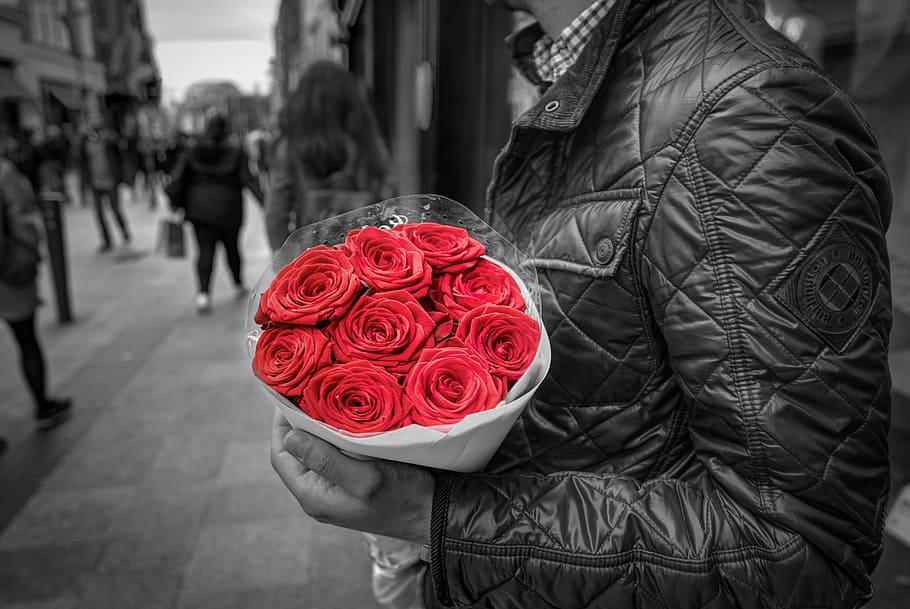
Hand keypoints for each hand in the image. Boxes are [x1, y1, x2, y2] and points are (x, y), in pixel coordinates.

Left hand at [270, 407, 434, 543]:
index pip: (281, 457)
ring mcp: (336, 488)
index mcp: (315, 496)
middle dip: (299, 424)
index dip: (282, 427)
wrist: (435, 513)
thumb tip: (291, 437)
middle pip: (296, 453)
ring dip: (317, 429)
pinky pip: (334, 455)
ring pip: (315, 452)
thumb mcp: (365, 477)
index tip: (288, 397)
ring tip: (326, 401)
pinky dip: (335, 436)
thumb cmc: (403, 497)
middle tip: (309, 393)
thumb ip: (326, 460)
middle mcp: (320, 494)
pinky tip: (345, 420)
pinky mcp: (352, 482)